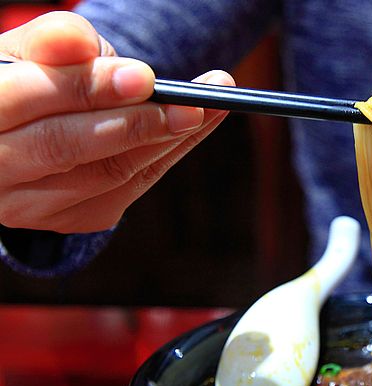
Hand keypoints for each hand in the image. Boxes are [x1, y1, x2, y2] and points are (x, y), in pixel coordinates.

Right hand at [0, 11, 234, 232]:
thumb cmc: (30, 82)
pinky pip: (128, 188)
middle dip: (133, 123)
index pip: (25, 102)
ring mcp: (29, 206)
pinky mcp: (71, 220)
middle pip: (65, 147)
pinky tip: (191, 129)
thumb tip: (80, 41)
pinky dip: (164, 155)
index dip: (85, 88)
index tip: (143, 77)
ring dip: (164, 140)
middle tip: (189, 104)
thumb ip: (53, 41)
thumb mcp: (31, 52)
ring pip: (105, 174)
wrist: (25, 134)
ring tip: (207, 108)